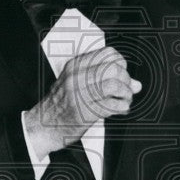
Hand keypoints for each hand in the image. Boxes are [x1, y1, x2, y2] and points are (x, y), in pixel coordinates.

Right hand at [24, 47, 141, 157]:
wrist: (44, 126)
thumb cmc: (61, 105)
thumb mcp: (76, 84)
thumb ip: (104, 80)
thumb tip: (135, 83)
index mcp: (75, 66)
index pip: (107, 53)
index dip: (121, 63)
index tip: (122, 73)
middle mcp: (76, 77)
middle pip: (113, 68)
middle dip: (126, 80)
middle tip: (127, 89)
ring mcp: (79, 94)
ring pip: (114, 85)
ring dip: (126, 94)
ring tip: (125, 100)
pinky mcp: (84, 112)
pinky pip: (112, 106)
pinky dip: (122, 107)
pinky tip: (121, 109)